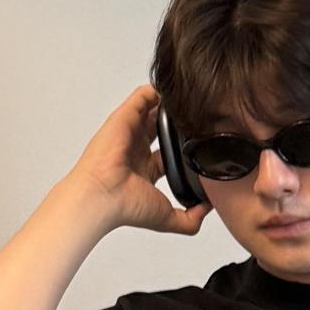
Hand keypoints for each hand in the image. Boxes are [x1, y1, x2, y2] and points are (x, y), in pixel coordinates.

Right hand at [69, 84, 211, 236]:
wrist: (102, 195)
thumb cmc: (125, 207)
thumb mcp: (167, 218)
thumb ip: (190, 219)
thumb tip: (207, 208)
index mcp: (145, 170)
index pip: (167, 153)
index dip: (182, 147)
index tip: (200, 140)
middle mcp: (136, 150)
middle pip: (159, 129)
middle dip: (177, 123)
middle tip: (198, 116)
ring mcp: (129, 132)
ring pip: (151, 111)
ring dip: (168, 104)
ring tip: (189, 97)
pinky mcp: (124, 117)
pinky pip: (141, 97)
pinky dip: (155, 91)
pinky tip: (173, 90)